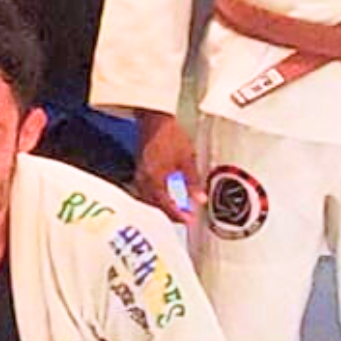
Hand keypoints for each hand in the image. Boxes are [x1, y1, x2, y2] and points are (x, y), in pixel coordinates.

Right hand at [135, 111, 202, 225]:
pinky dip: (154, 196)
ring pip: (147, 198)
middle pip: (153, 204)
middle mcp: (145, 178)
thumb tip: (200, 199)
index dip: (177, 215)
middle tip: (182, 218)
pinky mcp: (140, 168)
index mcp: (156, 178)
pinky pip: (144, 189)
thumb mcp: (187, 159)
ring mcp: (140, 173)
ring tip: (173, 209)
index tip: (188, 221)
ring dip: (159, 206)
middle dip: (167, 213)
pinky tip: (161, 195)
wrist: (155, 119)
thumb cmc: (169, 135)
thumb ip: (193, 182)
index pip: (165, 204)